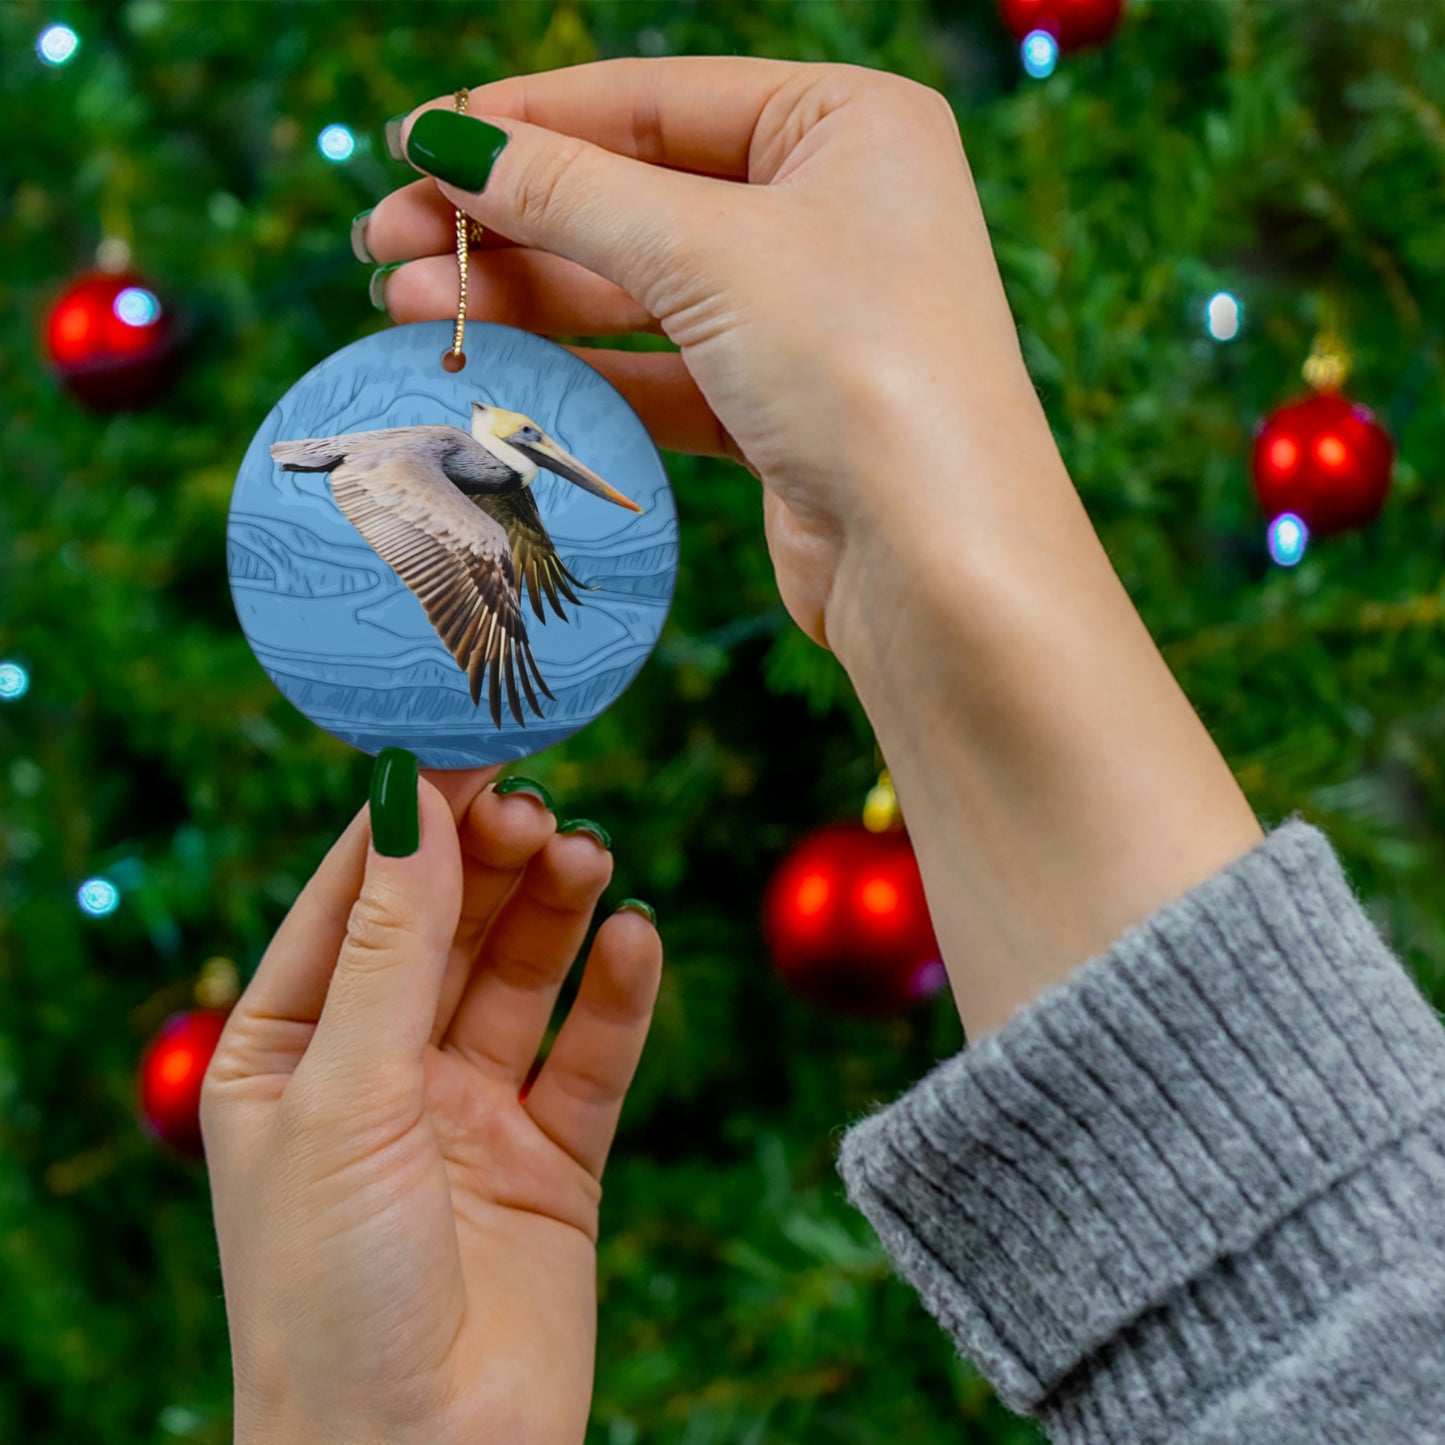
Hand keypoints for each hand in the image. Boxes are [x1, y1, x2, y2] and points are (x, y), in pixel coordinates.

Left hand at [201, 763, 661, 1444]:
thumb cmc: (332, 1294)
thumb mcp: (346, 1096)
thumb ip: (391, 946)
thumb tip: (410, 797)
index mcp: (290, 1052)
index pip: (353, 900)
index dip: (410, 820)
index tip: (469, 743)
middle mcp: (380, 1072)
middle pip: (446, 926)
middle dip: (490, 861)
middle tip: (539, 806)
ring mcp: (469, 1113)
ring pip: (521, 977)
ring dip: (556, 911)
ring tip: (589, 857)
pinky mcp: (552, 1158)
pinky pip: (591, 1055)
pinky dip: (618, 994)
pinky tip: (636, 939)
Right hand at [361, 59, 1262, 1039]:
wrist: (939, 563)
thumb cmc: (862, 369)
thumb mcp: (707, 252)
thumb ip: (570, 193)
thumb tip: (446, 142)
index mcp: (848, 125)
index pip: (655, 99)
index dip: (527, 121)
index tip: (415, 145)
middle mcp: (834, 210)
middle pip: (636, 196)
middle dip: (509, 221)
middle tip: (385, 243)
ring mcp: (808, 315)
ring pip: (639, 290)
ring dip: (526, 297)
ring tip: (408, 305)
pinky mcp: (782, 408)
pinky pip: (661, 368)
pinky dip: (580, 367)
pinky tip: (490, 365)